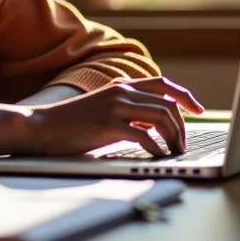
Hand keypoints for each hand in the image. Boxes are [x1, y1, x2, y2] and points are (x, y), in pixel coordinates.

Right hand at [24, 76, 204, 156]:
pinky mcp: (107, 125)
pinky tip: (156, 156)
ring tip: (174, 153)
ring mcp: (114, 106)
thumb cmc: (71, 123)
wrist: (41, 126)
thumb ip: (127, 112)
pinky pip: (144, 136)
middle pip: (167, 102)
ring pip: (161, 116)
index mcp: (119, 86)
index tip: (198, 109)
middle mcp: (120, 91)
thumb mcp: (103, 110)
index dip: (184, 95)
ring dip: (174, 137)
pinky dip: (156, 148)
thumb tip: (154, 125)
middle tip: (183, 145)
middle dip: (182, 126)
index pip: (162, 84)